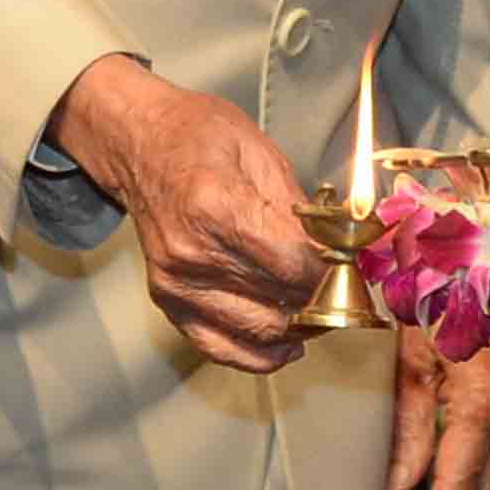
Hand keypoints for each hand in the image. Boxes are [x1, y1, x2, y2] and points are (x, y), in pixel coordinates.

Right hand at [48, 55, 322, 373]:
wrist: (138, 143)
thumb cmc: (197, 136)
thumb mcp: (260, 152)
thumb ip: (300, 209)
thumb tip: (341, 252)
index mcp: (216, 208)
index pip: (296, 266)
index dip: (336, 270)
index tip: (351, 264)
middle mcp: (191, 254)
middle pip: (283, 302)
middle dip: (326, 298)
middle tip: (345, 285)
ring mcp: (176, 283)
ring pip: (261, 333)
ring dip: (300, 326)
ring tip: (319, 306)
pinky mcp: (167, 300)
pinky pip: (222, 347)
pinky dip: (261, 353)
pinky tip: (286, 340)